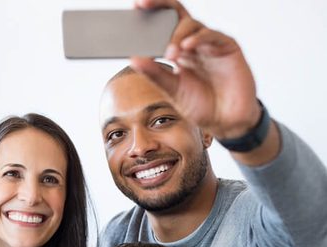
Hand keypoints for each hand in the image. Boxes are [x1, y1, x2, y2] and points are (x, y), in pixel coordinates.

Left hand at [131, 0, 261, 139]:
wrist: (225, 121)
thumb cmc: (200, 105)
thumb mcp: (172, 90)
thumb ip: (155, 74)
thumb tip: (133, 59)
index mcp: (178, 50)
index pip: (163, 25)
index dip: (151, 12)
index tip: (135, 5)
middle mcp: (193, 43)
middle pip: (176, 15)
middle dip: (160, 5)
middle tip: (142, 4)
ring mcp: (210, 44)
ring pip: (192, 25)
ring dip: (177, 35)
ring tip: (169, 52)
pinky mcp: (227, 48)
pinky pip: (212, 36)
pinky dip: (198, 39)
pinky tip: (186, 46)